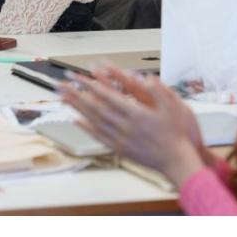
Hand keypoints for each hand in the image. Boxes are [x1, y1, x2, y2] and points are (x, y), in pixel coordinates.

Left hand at [58, 68, 206, 186]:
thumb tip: (144, 77)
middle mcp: (124, 126)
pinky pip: (98, 136)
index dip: (90, 85)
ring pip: (93, 121)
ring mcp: (120, 139)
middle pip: (94, 107)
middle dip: (76, 94)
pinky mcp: (120, 149)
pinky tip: (76, 120)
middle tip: (61, 84)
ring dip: (77, 108)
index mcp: (136, 113)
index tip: (76, 76)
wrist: (175, 160)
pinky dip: (86, 127)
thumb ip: (157, 90)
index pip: (107, 96)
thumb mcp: (172, 106)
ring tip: (64, 98)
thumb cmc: (175, 133)